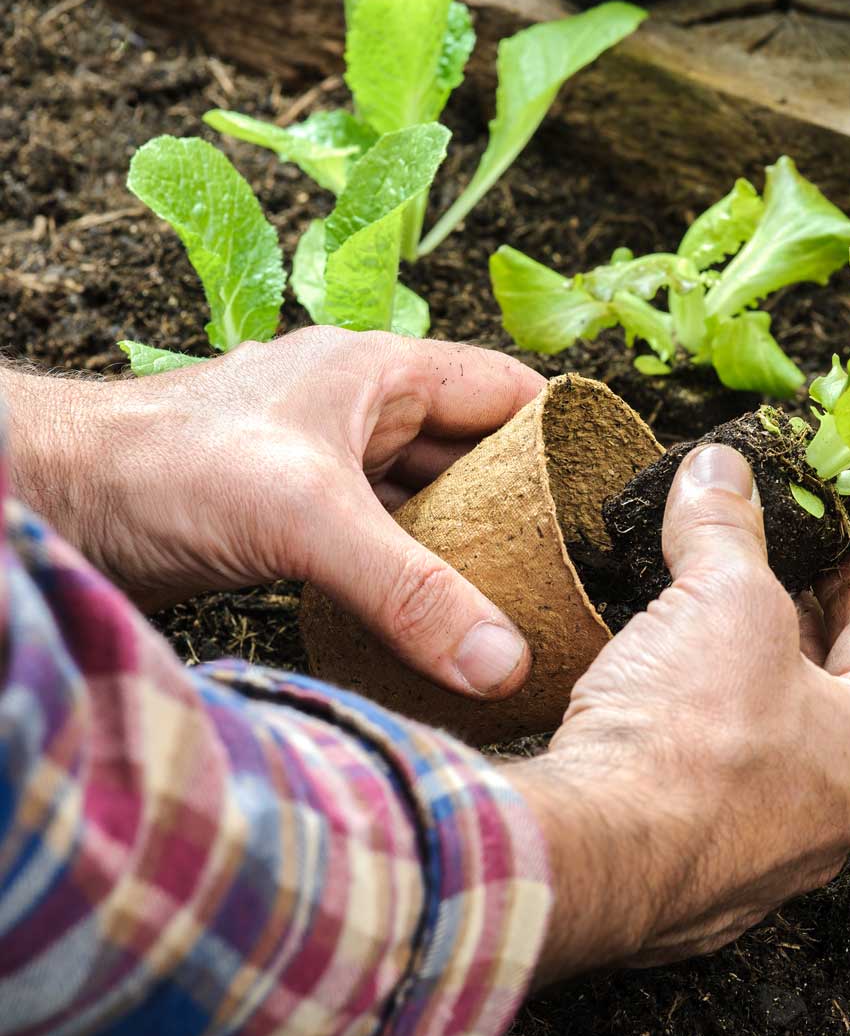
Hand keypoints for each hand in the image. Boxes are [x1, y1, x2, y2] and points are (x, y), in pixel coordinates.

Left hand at [2, 327, 544, 697]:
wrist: (54, 501)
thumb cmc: (163, 466)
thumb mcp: (307, 520)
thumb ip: (412, 592)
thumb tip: (506, 662)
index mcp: (382, 373)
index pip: (507, 392)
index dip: (565, 435)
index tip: (609, 500)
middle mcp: (361, 412)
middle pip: (474, 454)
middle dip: (522, 507)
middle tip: (573, 572)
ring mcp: (325, 466)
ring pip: (426, 503)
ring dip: (465, 548)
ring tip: (521, 605)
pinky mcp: (292, 518)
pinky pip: (380, 543)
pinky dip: (412, 577)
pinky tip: (436, 622)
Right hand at [506, 444, 849, 981]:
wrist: (591, 858)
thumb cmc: (688, 740)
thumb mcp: (721, 597)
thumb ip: (728, 526)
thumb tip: (721, 469)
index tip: (843, 531)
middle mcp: (834, 813)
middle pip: (833, 691)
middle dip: (799, 620)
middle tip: (771, 568)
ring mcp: (765, 855)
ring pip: (770, 744)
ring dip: (743, 681)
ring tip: (706, 622)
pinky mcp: (696, 875)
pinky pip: (710, 787)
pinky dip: (695, 736)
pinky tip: (656, 701)